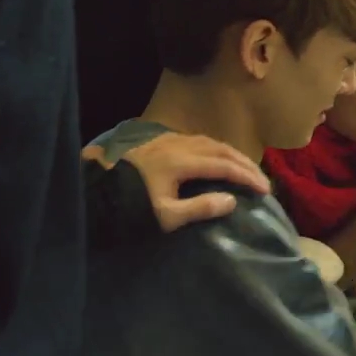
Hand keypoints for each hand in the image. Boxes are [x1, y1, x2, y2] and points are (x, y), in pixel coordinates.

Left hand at [84, 132, 268, 232]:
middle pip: (221, 149)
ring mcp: (166, 140)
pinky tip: (213, 157)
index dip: (248, 176)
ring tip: (243, 167)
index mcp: (183, 161)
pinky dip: (213, 148)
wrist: (90, 187)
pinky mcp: (156, 141)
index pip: (225, 166)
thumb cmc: (127, 205)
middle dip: (245, 163)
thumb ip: (199, 208)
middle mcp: (179, 145)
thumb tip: (232, 201)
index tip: (265, 190)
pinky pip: (194, 140)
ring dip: (230, 153)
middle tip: (261, 179)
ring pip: (208, 141)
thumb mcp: (164, 215)